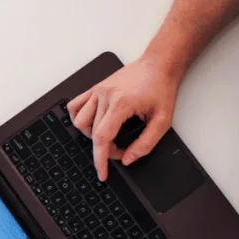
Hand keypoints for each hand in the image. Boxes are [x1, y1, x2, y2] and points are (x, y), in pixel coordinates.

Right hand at [67, 53, 181, 180]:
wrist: (158, 65)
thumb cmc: (161, 88)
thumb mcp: (163, 121)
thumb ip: (146, 143)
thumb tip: (128, 158)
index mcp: (121, 103)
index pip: (102, 138)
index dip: (100, 159)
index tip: (102, 173)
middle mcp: (105, 96)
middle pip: (93, 133)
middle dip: (106, 149)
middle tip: (121, 151)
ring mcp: (98, 90)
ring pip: (80, 121)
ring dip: (91, 135)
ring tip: (108, 136)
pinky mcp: (95, 88)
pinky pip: (75, 106)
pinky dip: (79, 118)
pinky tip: (91, 123)